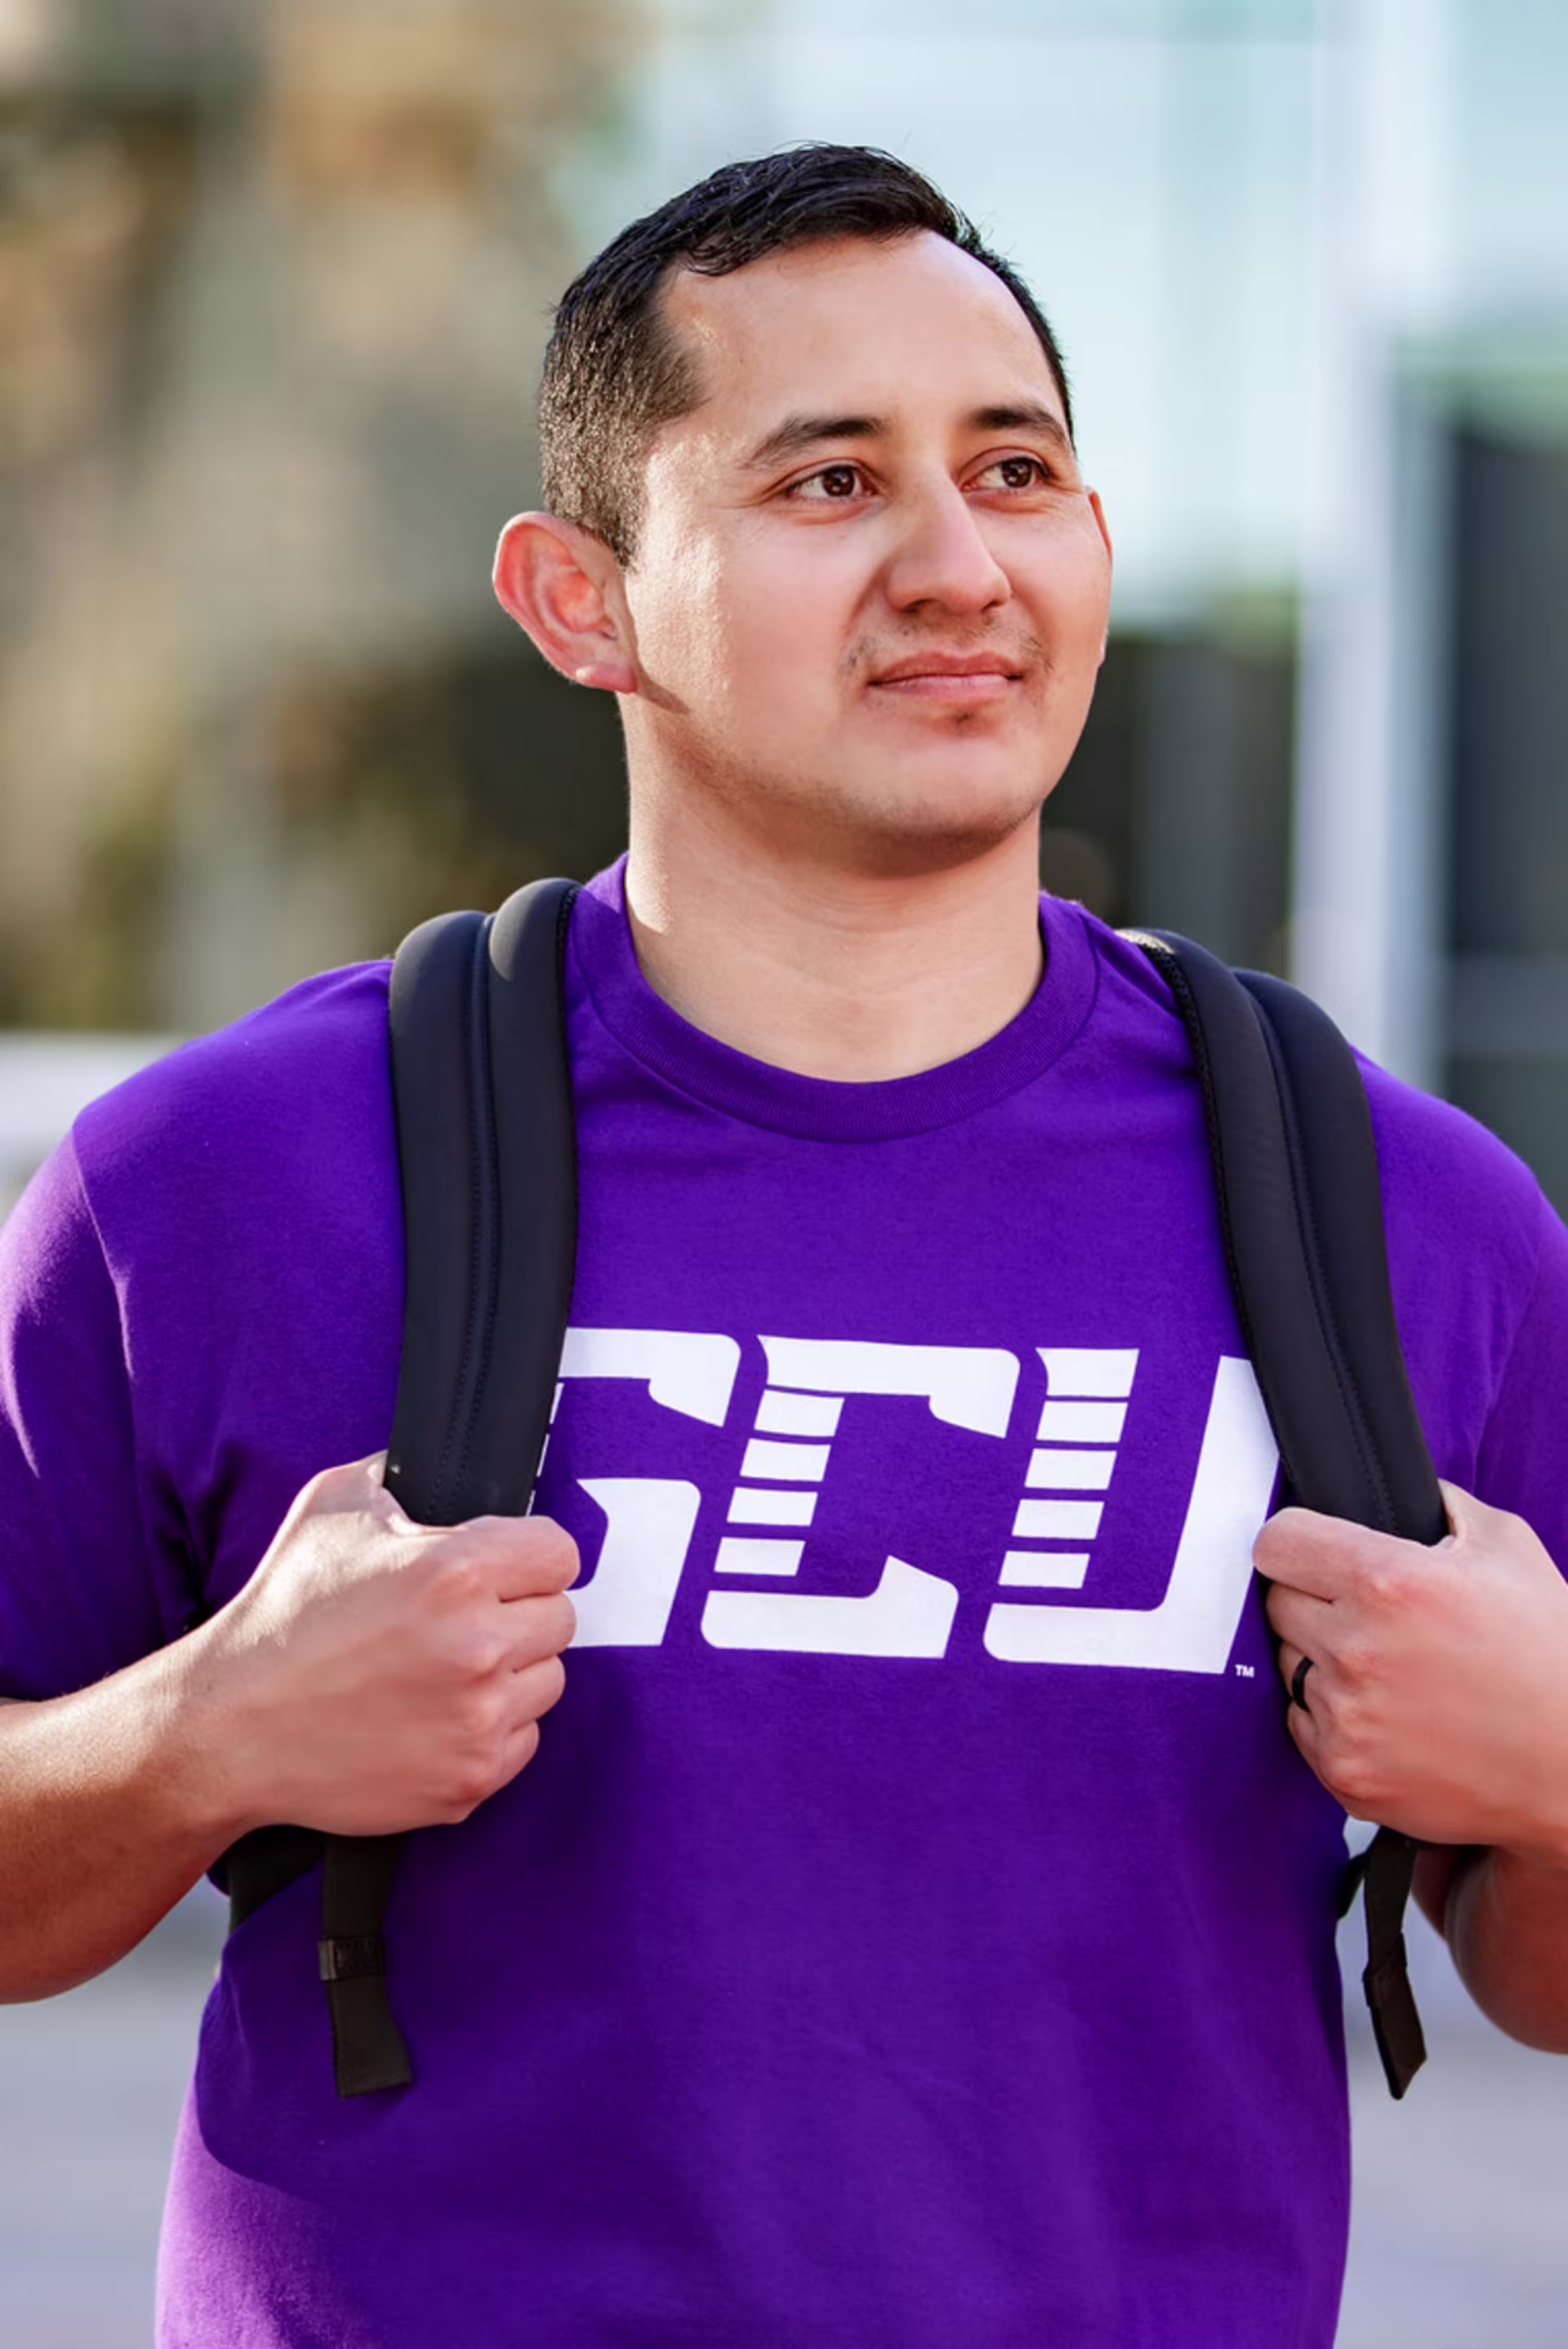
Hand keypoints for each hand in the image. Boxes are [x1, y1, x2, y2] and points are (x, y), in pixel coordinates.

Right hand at [192, 1456, 577, 1838]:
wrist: (233, 1729)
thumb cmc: (283, 1615)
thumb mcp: (334, 1506)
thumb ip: (402, 1473)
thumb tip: (444, 1464)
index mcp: (457, 1572)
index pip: (560, 1553)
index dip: (530, 1556)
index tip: (506, 1568)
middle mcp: (478, 1646)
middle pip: (560, 1617)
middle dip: (516, 1613)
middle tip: (458, 1622)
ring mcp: (478, 1720)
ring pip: (547, 1680)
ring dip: (509, 1673)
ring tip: (441, 1670)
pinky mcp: (470, 1779)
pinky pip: (523, 1741)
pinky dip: (490, 1730)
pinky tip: (435, 1716)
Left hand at [1256, 1482, 1567, 1862]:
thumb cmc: (1548, 1656)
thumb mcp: (1507, 1547)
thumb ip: (1436, 1503)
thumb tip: (1393, 1486)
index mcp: (1388, 1583)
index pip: (1278, 1542)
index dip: (1299, 1542)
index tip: (1314, 1552)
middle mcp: (1357, 1649)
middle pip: (1277, 1602)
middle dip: (1315, 1600)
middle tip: (1371, 1616)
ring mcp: (1347, 1716)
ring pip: (1288, 1663)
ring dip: (1323, 1660)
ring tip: (1392, 1670)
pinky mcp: (1344, 1771)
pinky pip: (1301, 1722)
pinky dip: (1333, 1716)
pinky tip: (1390, 1714)